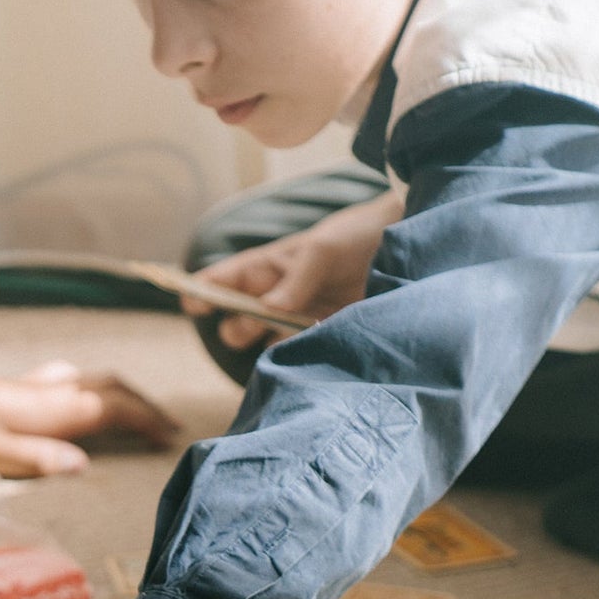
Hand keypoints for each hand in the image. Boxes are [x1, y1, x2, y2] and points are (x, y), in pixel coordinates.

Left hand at [0, 360, 179, 477]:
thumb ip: (40, 460)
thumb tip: (83, 466)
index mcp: (52, 411)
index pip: (114, 409)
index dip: (146, 420)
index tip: (170, 436)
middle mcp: (50, 394)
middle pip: (111, 389)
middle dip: (142, 405)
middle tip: (164, 426)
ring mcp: (35, 388)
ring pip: (92, 383)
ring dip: (119, 396)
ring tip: (135, 416)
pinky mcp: (18, 389)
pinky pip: (69, 384)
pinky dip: (90, 392)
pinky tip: (81, 398)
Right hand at [180, 189, 402, 353]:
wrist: (405, 252)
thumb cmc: (356, 237)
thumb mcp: (323, 250)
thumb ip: (294, 282)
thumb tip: (266, 313)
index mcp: (265, 268)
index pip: (220, 281)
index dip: (200, 292)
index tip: (193, 304)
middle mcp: (272, 297)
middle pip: (234, 324)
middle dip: (240, 328)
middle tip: (263, 320)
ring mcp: (293, 321)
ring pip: (260, 345)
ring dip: (268, 347)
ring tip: (295, 333)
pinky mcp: (316, 338)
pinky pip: (292, 357)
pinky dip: (294, 360)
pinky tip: (311, 349)